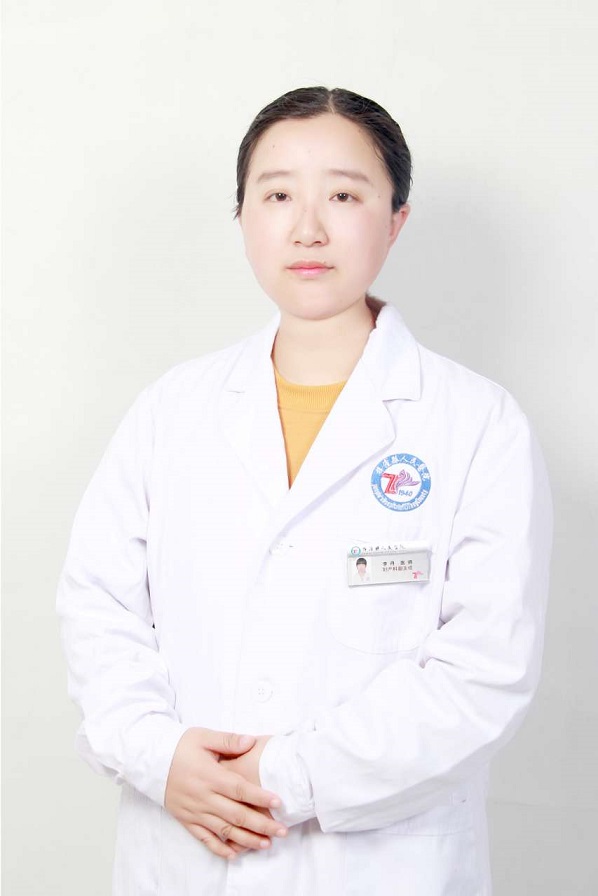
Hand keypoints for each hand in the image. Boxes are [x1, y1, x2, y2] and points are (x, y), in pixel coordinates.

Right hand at [164, 728, 286, 860]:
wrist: (150, 761)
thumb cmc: (179, 746)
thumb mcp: (203, 736)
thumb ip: (229, 740)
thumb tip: (251, 741)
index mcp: (210, 776)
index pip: (240, 789)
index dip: (260, 797)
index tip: (278, 802)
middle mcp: (203, 797)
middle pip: (236, 815)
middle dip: (262, 824)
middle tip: (282, 830)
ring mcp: (195, 811)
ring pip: (224, 831)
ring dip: (246, 839)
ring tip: (266, 844)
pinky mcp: (187, 820)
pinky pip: (205, 838)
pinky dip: (220, 849)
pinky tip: (235, 854)